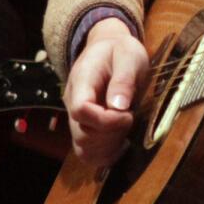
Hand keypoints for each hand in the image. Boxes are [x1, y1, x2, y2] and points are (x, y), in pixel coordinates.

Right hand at [64, 18, 149, 167]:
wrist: (107, 50)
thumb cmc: (120, 51)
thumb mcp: (128, 55)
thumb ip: (124, 79)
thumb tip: (119, 106)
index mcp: (82, 81)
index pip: (81, 110)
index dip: (106, 120)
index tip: (128, 113)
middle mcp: (73, 103)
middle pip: (82, 134)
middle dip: (112, 134)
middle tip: (130, 117)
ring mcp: (77, 119)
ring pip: (84, 148)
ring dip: (109, 146)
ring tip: (125, 127)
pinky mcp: (84, 129)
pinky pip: (88, 153)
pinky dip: (105, 154)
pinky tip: (121, 141)